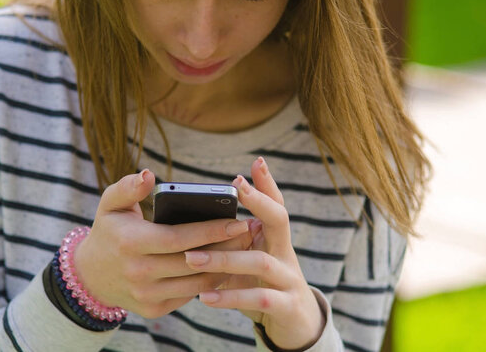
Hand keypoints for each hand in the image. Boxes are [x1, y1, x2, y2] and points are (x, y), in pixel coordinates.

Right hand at [73, 169, 255, 318]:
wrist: (91, 275)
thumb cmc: (109, 232)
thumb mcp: (110, 204)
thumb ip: (128, 187)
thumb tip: (148, 174)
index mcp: (130, 243)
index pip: (178, 238)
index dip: (209, 230)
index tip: (236, 220)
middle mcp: (138, 273)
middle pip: (192, 262)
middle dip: (225, 247)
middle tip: (249, 230)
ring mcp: (146, 294)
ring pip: (196, 283)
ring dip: (224, 266)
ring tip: (244, 246)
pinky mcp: (154, 309)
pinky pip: (190, 296)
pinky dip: (209, 282)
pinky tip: (225, 265)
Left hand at [184, 158, 325, 349]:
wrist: (295, 324)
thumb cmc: (262, 284)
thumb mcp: (248, 260)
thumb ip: (229, 244)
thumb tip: (190, 223)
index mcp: (274, 239)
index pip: (275, 205)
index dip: (267, 184)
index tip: (256, 162)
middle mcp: (285, 253)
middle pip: (280, 220)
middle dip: (260, 201)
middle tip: (237, 187)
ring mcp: (289, 279)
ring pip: (261, 261)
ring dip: (224, 258)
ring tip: (191, 257)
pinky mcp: (286, 306)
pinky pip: (259, 297)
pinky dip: (231, 296)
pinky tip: (204, 296)